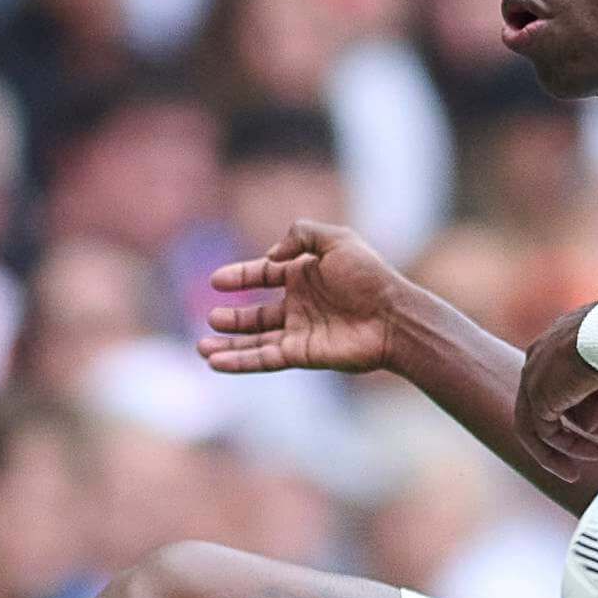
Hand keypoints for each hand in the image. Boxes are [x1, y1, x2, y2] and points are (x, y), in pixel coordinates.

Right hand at [203, 221, 413, 375]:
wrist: (394, 316)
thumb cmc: (371, 276)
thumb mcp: (337, 239)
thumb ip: (301, 235)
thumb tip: (271, 258)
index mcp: (306, 275)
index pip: (265, 274)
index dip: (241, 276)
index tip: (217, 281)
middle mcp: (301, 305)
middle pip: (257, 314)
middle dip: (232, 318)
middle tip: (210, 318)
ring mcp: (301, 331)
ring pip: (256, 341)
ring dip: (229, 345)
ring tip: (203, 346)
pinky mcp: (303, 355)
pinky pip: (265, 359)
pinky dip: (240, 362)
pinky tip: (216, 362)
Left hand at [514, 303, 597, 479]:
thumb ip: (597, 401)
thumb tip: (589, 427)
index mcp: (554, 346)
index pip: (552, 387)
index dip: (575, 414)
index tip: (596, 431)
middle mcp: (537, 359)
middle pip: (537, 408)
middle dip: (561, 437)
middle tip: (584, 457)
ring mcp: (533, 377)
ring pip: (534, 425)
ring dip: (559, 449)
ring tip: (585, 464)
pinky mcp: (538, 396)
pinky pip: (544, 432)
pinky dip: (565, 447)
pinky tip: (592, 451)